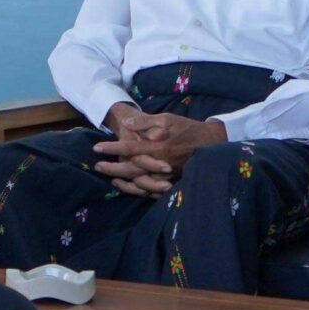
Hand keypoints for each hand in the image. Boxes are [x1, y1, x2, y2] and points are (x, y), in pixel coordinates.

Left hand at [94, 110, 223, 193]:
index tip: (96, 148)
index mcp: (157, 146)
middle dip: (112, 169)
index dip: (112, 148)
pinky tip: (131, 188)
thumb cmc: (187, 128)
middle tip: (97, 166)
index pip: (129, 149)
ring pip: (141, 184)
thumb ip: (146, 121)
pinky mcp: (173, 181)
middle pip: (131, 170)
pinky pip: (154, 191)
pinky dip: (140, 191)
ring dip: (124, 182)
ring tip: (111, 179)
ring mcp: (167, 175)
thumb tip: (127, 123)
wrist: (211, 142)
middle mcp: (160, 163)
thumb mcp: (167, 118)